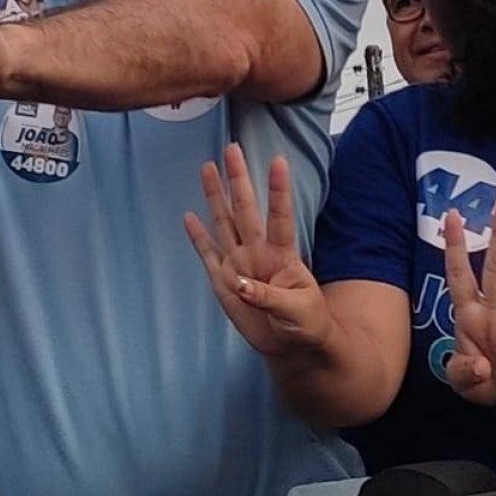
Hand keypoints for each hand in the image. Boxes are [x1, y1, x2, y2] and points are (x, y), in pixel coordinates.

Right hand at [183, 144, 333, 357]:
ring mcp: (239, 264)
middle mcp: (258, 252)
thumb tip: (239, 283)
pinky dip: (197, 237)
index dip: (278, 190)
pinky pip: (207, 254)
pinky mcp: (223, 282)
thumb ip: (268, 297)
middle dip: (238, 180)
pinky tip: (189, 216)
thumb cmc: (306, 325)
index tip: (278, 161)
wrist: (292, 346)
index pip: (280, 216)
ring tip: (207, 168)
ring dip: (215, 197)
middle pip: (245, 210)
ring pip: (224, 223)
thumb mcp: (296, 312)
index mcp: (283, 255)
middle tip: (232, 149)